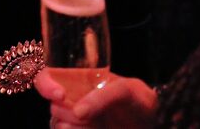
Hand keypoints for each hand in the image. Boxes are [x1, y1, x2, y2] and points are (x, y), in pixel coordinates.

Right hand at [35, 68, 157, 128]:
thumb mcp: (128, 89)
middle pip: (53, 106)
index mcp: (79, 80)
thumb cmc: (141, 102)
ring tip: (100, 126)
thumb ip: (104, 95)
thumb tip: (78, 111)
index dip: (46, 84)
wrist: (153, 125)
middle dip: (70, 112)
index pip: (47, 76)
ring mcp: (74, 123)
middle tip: (91, 115)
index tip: (60, 94)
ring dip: (78, 128)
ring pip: (59, 126)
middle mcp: (72, 101)